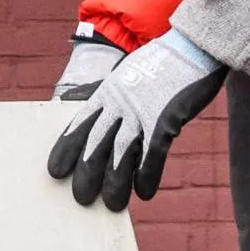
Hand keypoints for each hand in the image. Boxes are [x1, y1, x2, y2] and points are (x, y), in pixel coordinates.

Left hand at [47, 29, 223, 208]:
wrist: (194, 45)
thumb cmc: (164, 65)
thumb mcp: (129, 76)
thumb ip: (116, 98)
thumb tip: (103, 118)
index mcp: (108, 92)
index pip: (80, 123)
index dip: (66, 149)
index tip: (55, 170)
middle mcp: (119, 102)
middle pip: (96, 143)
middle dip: (86, 173)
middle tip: (80, 198)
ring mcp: (141, 110)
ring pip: (120, 153)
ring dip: (115, 182)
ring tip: (112, 205)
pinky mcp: (164, 117)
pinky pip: (152, 154)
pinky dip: (147, 175)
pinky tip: (144, 192)